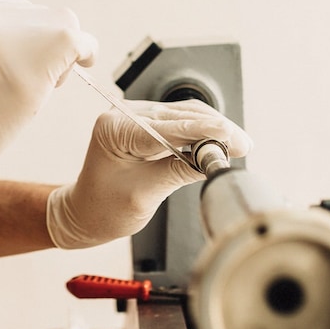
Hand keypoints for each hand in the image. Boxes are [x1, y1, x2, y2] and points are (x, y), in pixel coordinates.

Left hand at [46, 98, 251, 248]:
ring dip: (212, 128)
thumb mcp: (145, 193)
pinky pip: (179, 122)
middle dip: (214, 128)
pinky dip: (201, 131)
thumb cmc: (104, 208)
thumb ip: (179, 170)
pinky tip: (220, 142)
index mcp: (115, 128)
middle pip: (179, 114)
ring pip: (184, 114)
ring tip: (239, 144)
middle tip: (244, 144)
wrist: (86, 213)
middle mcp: (124, 115)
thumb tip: (213, 158)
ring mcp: (135, 117)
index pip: (167, 126)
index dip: (203, 131)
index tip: (231, 136)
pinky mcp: (146, 125)